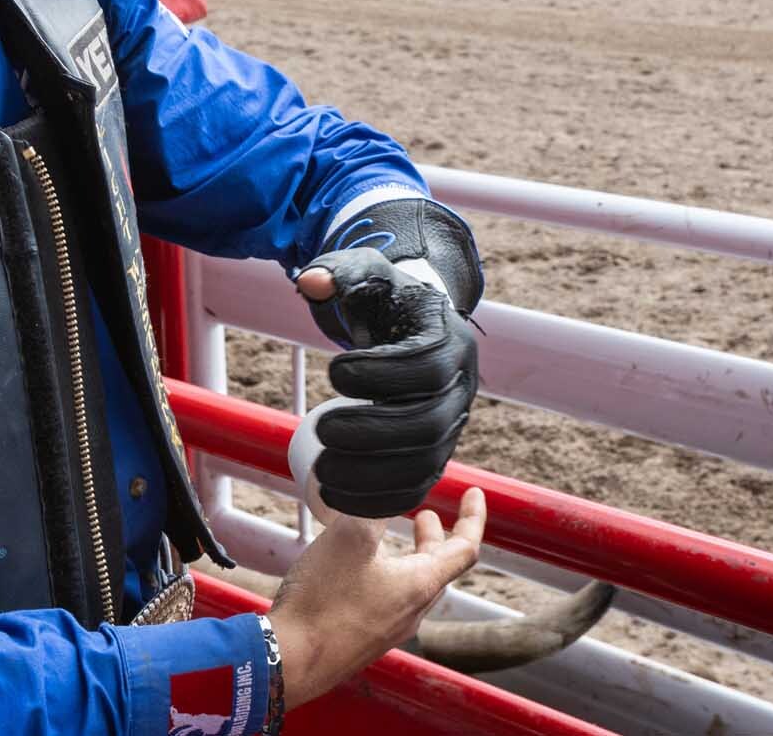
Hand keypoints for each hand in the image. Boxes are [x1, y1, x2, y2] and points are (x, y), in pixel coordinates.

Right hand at [269, 488, 486, 707]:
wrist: (290, 660)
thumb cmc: (324, 601)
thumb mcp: (351, 537)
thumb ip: (375, 508)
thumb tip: (387, 489)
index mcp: (419, 585)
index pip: (465, 549)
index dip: (473, 517)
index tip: (474, 494)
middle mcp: (411, 611)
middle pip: (438, 568)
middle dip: (435, 537)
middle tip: (425, 515)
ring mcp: (388, 628)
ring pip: (412, 585)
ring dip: (410, 556)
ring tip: (391, 537)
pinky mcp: (364, 637)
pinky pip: (388, 600)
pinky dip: (388, 574)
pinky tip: (358, 569)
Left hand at [295, 199, 483, 517]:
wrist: (412, 324)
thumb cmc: (385, 299)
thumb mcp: (364, 274)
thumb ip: (338, 271)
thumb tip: (310, 282)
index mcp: (449, 339)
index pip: (427, 366)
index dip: (380, 375)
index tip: (332, 371)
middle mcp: (462, 386)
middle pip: (429, 423)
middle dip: (372, 433)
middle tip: (322, 429)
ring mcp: (452, 425)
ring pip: (425, 464)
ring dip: (372, 476)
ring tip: (322, 474)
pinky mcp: (436, 453)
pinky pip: (417, 487)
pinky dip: (380, 501)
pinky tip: (338, 501)